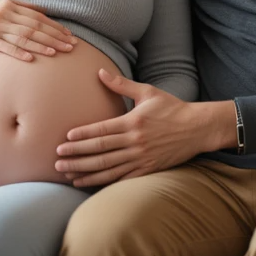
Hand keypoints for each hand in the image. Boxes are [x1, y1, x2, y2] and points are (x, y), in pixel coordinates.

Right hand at [0, 0, 79, 61]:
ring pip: (25, 37)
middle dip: (55, 37)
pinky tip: (32, 59)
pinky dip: (20, 53)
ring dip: (43, 45)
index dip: (55, 26)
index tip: (69, 35)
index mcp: (9, 4)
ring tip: (58, 52)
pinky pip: (7, 47)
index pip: (38, 17)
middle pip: (35, 27)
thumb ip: (21, 6)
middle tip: (71, 45)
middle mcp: (4, 14)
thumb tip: (44, 10)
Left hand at [54, 70, 223, 186]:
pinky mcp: (148, 169)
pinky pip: (122, 178)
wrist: (198, 128)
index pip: (101, 130)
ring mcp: (141, 157)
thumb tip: (100, 72)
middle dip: (76, 156)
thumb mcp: (148, 92)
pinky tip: (89, 183)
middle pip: (100, 151)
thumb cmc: (172, 108)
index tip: (65, 138)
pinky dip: (104, 182)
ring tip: (67, 174)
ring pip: (108, 167)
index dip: (82, 135)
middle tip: (57, 159)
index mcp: (133, 122)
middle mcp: (135, 141)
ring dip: (86, 172)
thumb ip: (122, 85)